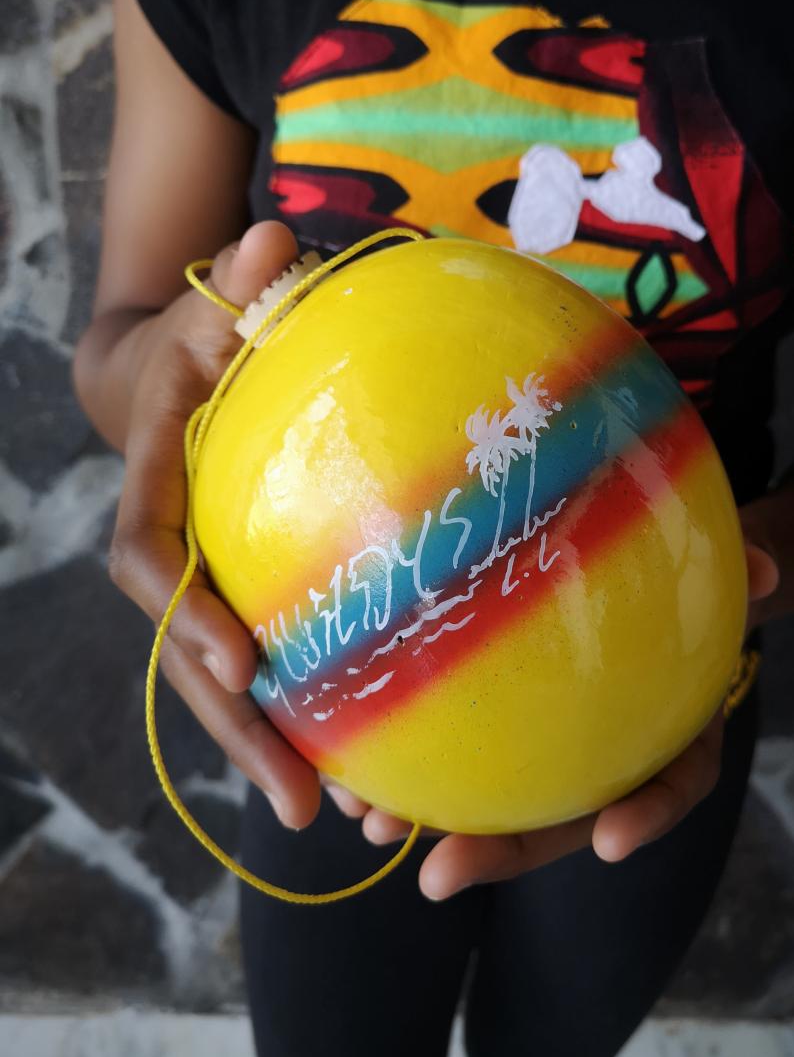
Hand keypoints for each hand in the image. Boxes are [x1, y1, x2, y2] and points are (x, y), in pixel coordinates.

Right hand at [108, 221, 322, 829]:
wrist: (179, 374)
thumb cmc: (201, 338)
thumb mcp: (211, 307)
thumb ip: (238, 287)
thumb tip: (273, 239)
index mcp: (156, 490)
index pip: (153, 564)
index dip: (187, 618)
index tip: (240, 663)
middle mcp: (180, 554)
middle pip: (197, 659)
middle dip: (243, 732)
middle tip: (303, 805)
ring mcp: (216, 583)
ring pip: (240, 682)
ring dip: (286, 751)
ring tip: (351, 818)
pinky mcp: (256, 592)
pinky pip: (285, 660)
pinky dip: (320, 712)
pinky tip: (378, 764)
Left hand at [326, 537, 778, 899]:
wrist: (646, 567)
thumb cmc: (679, 571)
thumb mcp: (713, 563)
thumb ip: (743, 566)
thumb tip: (773, 567)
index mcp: (668, 725)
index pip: (670, 780)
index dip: (646, 814)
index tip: (612, 843)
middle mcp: (607, 750)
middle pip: (561, 817)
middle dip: (500, 852)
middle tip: (437, 877)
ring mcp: (549, 740)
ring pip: (495, 795)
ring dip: (430, 818)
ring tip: (371, 825)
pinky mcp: (493, 713)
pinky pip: (451, 741)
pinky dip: (403, 752)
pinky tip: (348, 751)